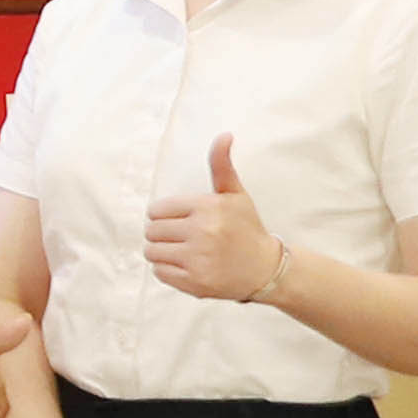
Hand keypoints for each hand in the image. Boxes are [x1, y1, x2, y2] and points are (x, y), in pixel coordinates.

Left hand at [141, 135, 286, 308]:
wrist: (266, 268)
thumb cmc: (245, 227)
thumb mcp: (235, 194)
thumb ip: (221, 165)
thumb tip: (224, 135)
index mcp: (208, 207)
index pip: (156, 210)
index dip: (166, 215)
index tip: (184, 220)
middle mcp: (202, 232)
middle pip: (151, 231)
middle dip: (163, 233)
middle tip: (184, 237)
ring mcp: (198, 259)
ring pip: (151, 251)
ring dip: (162, 252)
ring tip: (185, 251)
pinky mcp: (195, 282)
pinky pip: (159, 272)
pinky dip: (168, 270)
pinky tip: (188, 265)